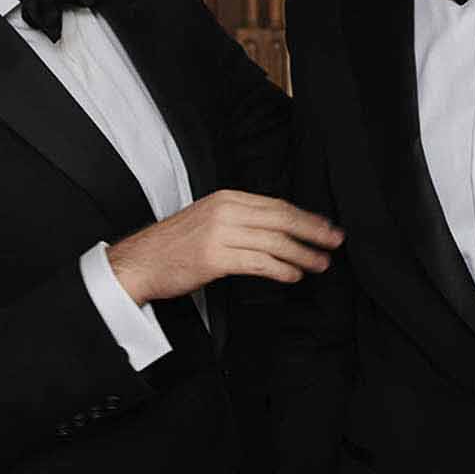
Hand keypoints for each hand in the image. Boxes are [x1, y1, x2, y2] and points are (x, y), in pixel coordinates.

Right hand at [107, 189, 343, 303]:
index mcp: (226, 198)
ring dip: (303, 254)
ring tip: (320, 264)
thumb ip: (240, 218)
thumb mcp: (208, 218)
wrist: (140, 262)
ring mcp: (220, 234)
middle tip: (335, 242)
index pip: (277, 205)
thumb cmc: (174, 246)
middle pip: (282, 219)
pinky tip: (293, 275)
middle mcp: (225, 211)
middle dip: (313, 232)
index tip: (326, 227)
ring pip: (274, 242)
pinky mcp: (215, 258)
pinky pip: (259, 262)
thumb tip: (279, 228)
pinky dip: (281, 269)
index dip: (306, 217)